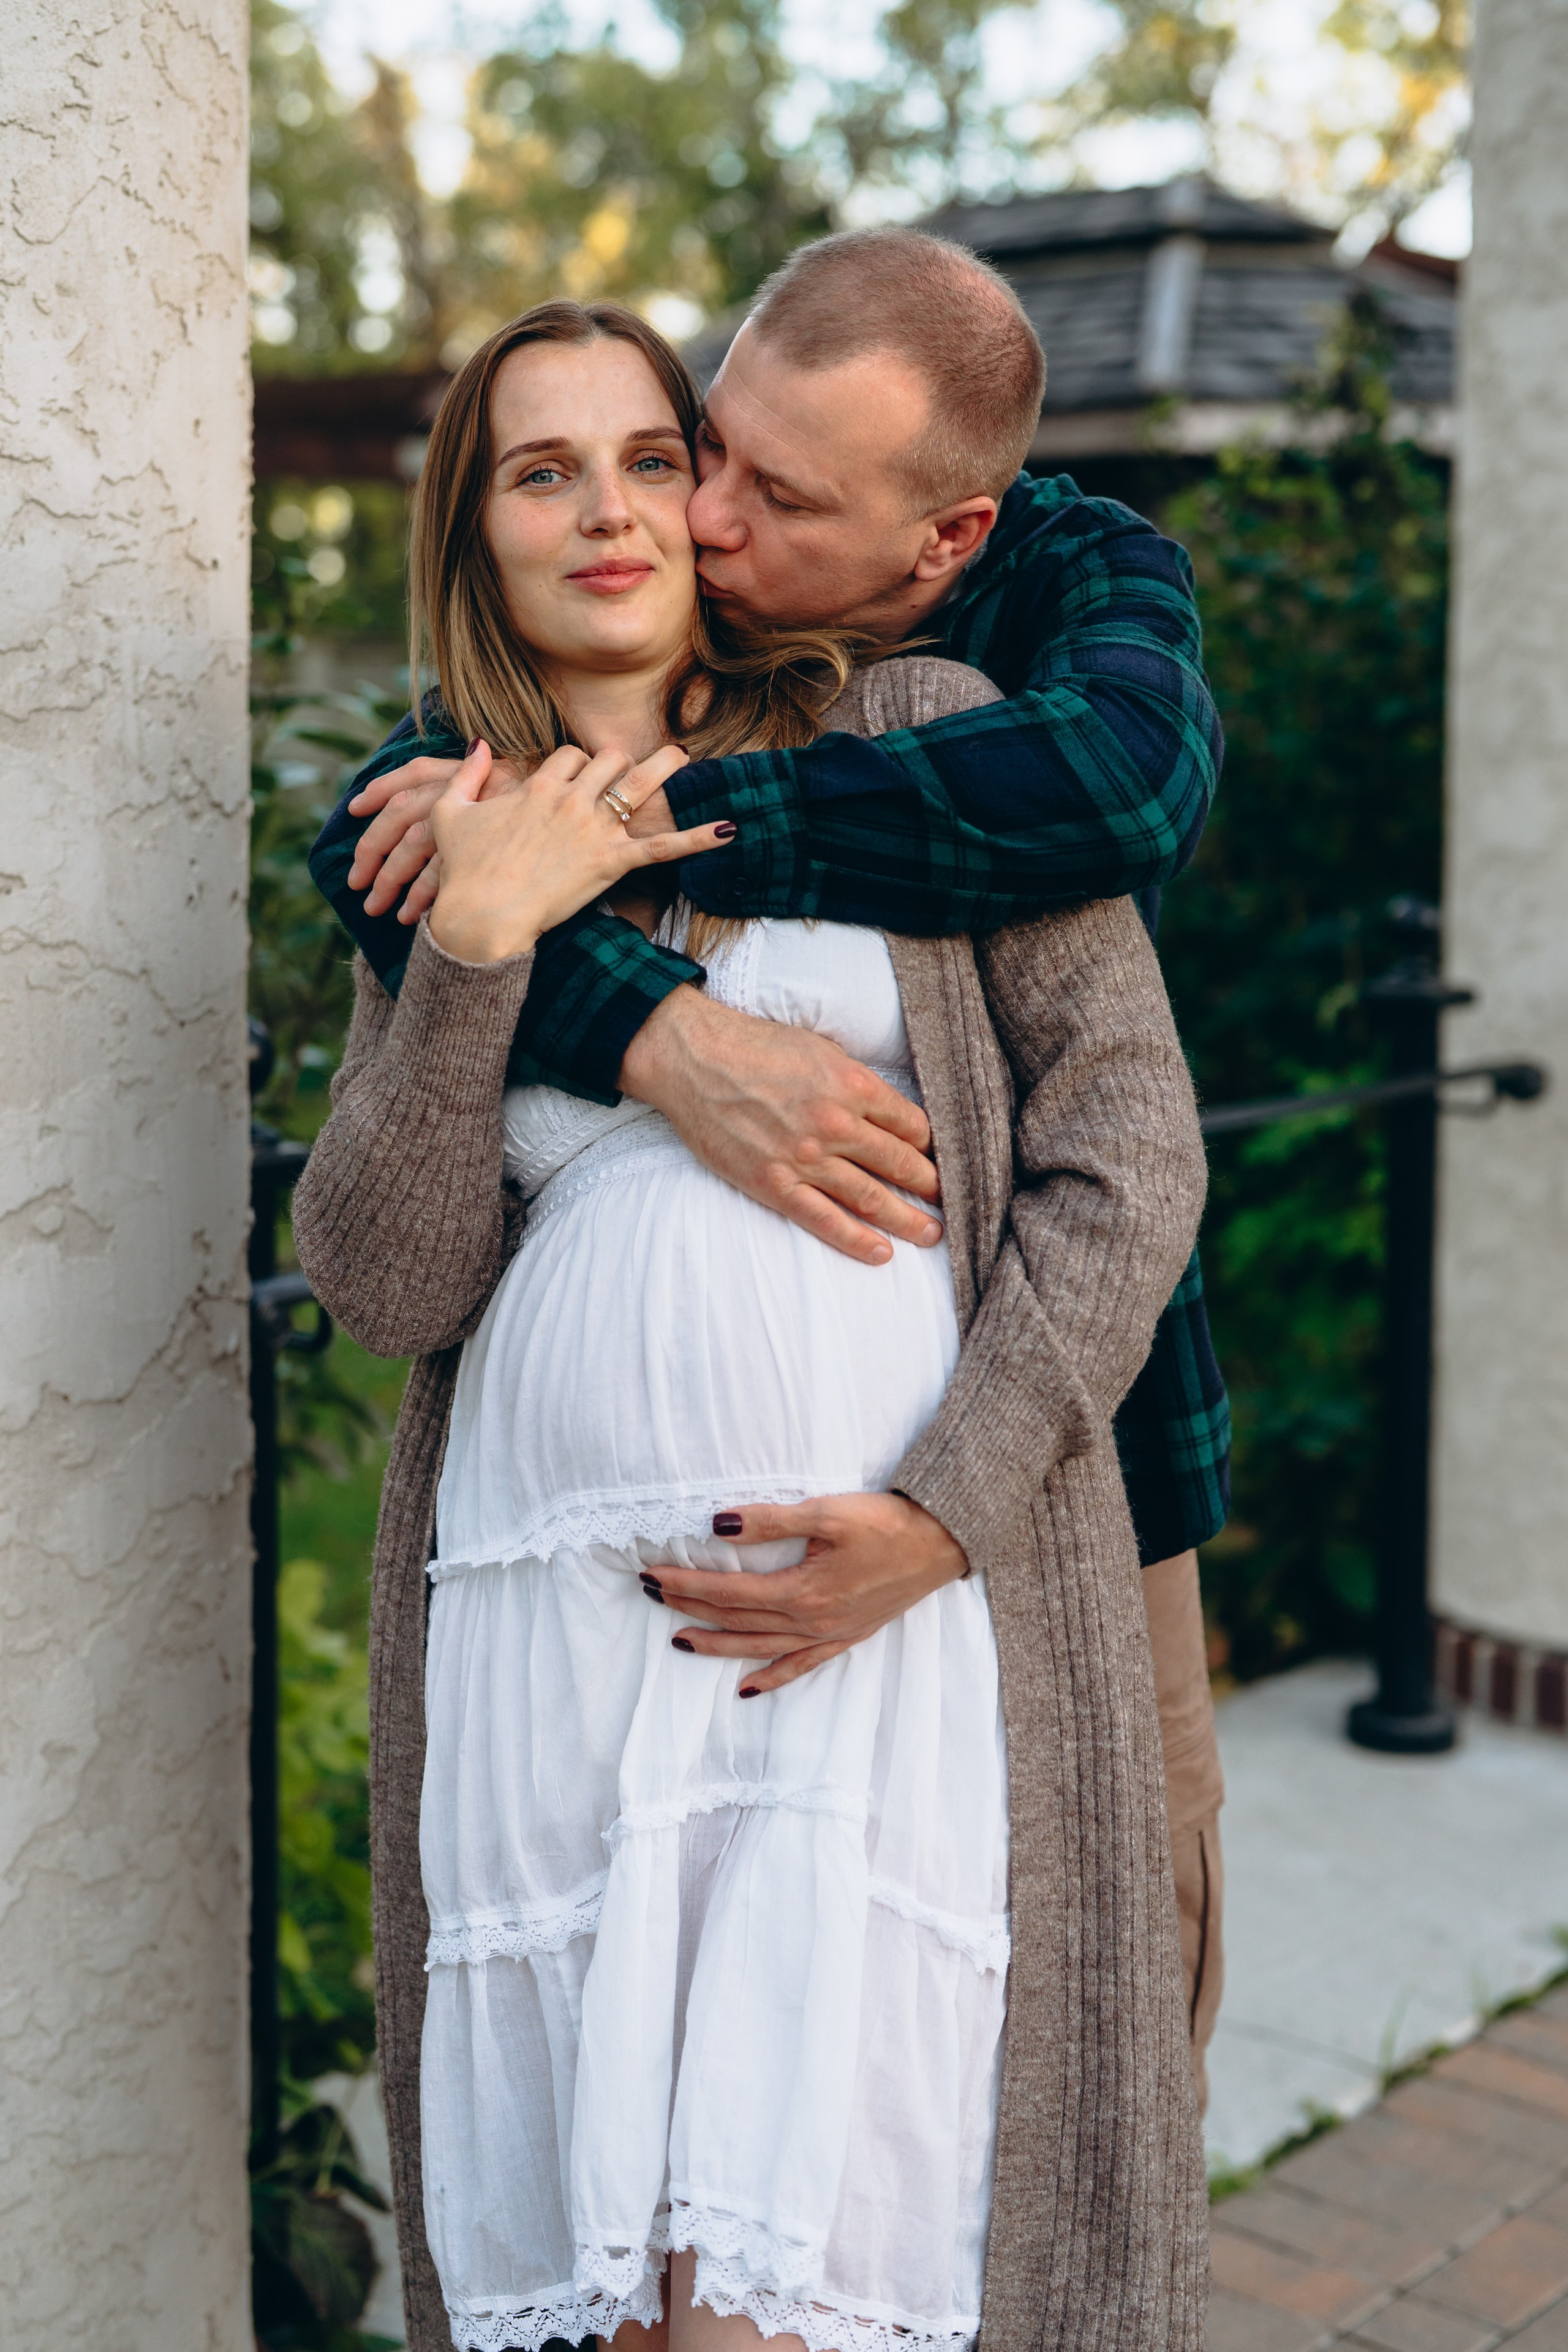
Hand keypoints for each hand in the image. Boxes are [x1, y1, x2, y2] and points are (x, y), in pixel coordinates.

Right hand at [426, 739, 730, 964]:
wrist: (481, 916)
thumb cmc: (463, 871)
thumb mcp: (450, 814)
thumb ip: (466, 775)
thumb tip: (478, 744)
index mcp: (537, 787)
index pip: (570, 756)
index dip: (577, 765)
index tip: (579, 778)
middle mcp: (570, 801)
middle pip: (608, 759)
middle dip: (619, 763)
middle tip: (629, 771)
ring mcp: (594, 830)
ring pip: (638, 784)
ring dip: (663, 768)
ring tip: (683, 758)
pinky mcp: (612, 863)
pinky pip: (663, 847)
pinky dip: (696, 838)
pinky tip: (729, 829)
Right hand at [619, 985, 941, 1264]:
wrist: (694, 1060)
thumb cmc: (755, 1047)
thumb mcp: (820, 1048)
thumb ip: (855, 1081)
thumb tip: (886, 1108)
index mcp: (852, 1085)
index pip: (912, 1125)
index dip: (931, 1145)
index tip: (938, 1158)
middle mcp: (837, 1124)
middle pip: (902, 1164)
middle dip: (932, 1186)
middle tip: (953, 1202)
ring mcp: (806, 1159)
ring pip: (873, 1198)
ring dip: (909, 1220)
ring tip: (932, 1235)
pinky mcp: (775, 1185)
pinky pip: (826, 1221)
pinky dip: (858, 1240)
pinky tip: (883, 1254)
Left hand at [641, 1493, 969, 1693]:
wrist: (943, 1541)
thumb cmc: (887, 1522)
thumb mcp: (826, 1512)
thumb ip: (769, 1522)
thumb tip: (717, 1524)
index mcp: (802, 1592)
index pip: (727, 1592)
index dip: (685, 1583)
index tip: (651, 1573)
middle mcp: (811, 1623)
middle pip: (736, 1620)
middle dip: (689, 1608)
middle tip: (650, 1594)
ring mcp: (830, 1635)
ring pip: (760, 1648)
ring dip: (717, 1645)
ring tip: (680, 1641)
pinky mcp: (847, 1637)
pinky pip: (801, 1665)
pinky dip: (772, 1678)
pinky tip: (747, 1689)